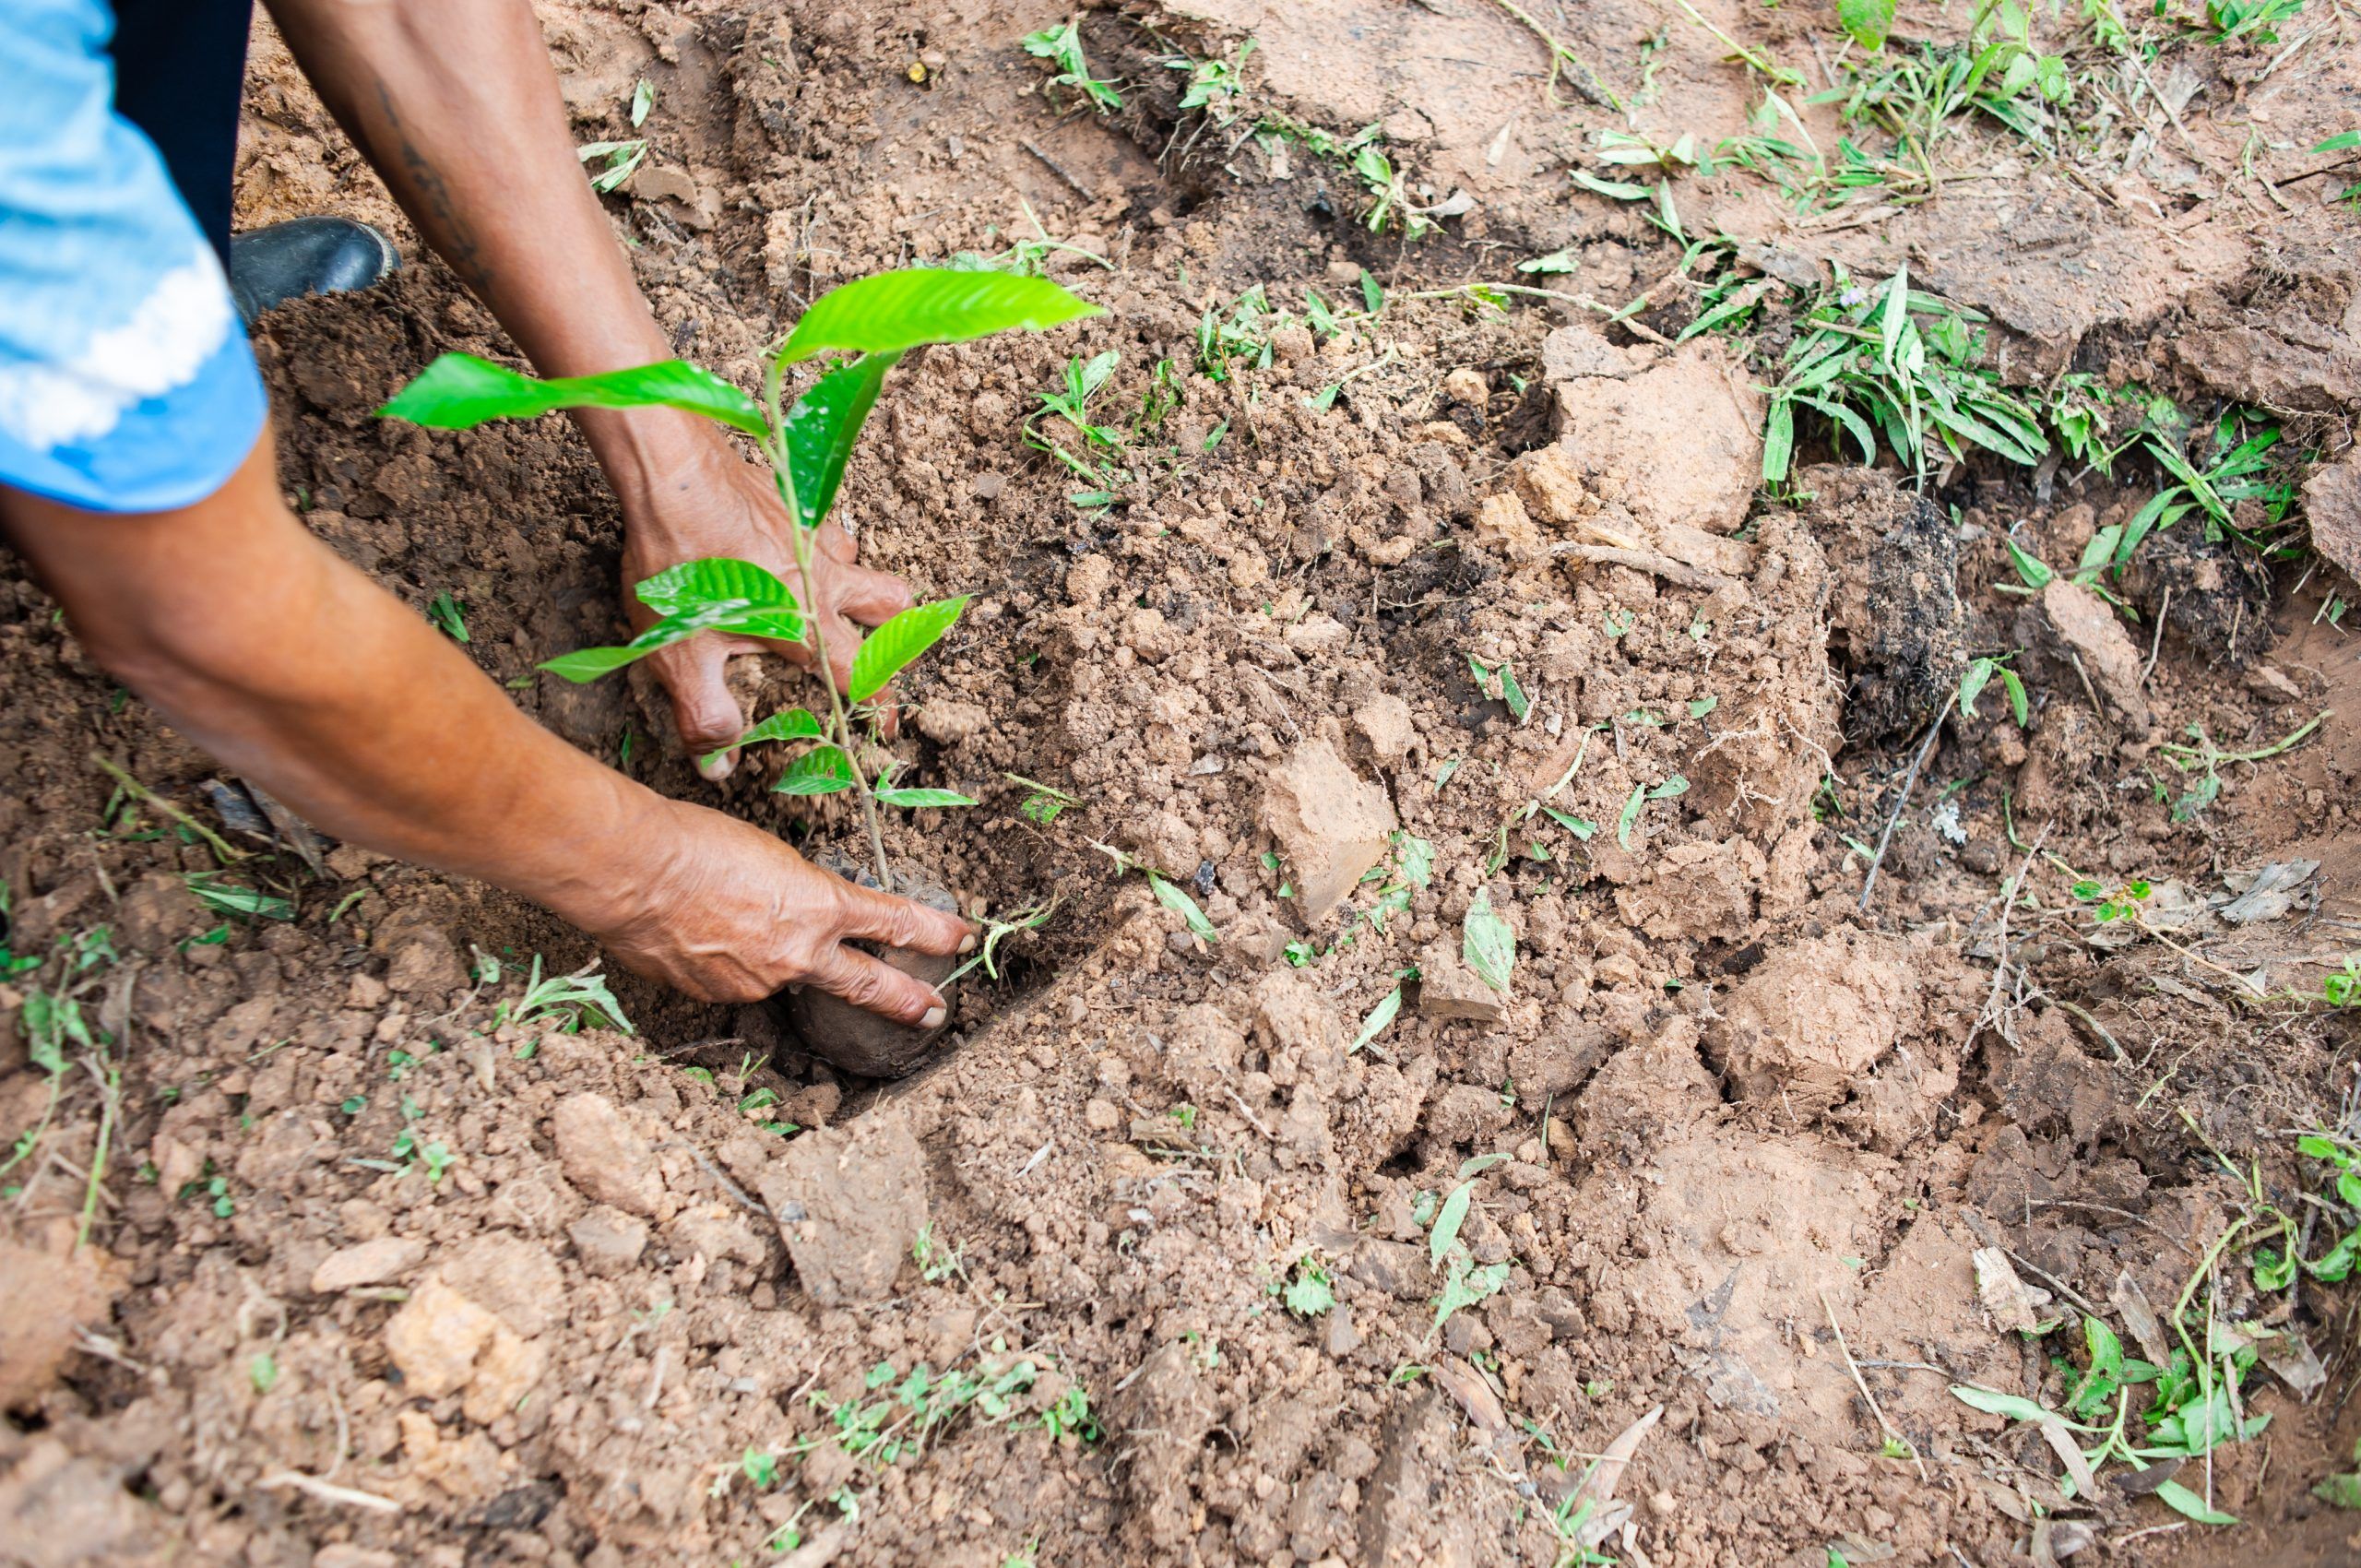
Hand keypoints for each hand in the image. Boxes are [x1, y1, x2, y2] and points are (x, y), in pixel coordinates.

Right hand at [589, 798, 975, 1019]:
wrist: (631, 872)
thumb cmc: (697, 842)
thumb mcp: (770, 857)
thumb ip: (794, 895)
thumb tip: (790, 918)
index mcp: (820, 906)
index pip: (894, 923)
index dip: (934, 932)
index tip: (962, 938)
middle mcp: (799, 954)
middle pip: (868, 985)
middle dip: (906, 1000)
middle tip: (934, 1014)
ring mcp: (757, 983)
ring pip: (783, 976)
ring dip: (771, 957)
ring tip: (731, 921)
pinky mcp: (716, 997)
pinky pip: (733, 981)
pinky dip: (725, 962)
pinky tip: (695, 934)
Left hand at [617, 436, 912, 777]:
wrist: (670, 475)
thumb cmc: (678, 564)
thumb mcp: (681, 655)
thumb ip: (704, 716)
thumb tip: (719, 767)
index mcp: (807, 625)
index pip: (864, 676)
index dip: (879, 708)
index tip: (884, 728)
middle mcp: (823, 580)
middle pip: (893, 608)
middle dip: (894, 635)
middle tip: (876, 655)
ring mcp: (812, 536)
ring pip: (861, 563)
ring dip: (857, 586)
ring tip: (830, 603)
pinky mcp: (793, 503)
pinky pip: (824, 529)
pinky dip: (819, 548)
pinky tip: (786, 552)